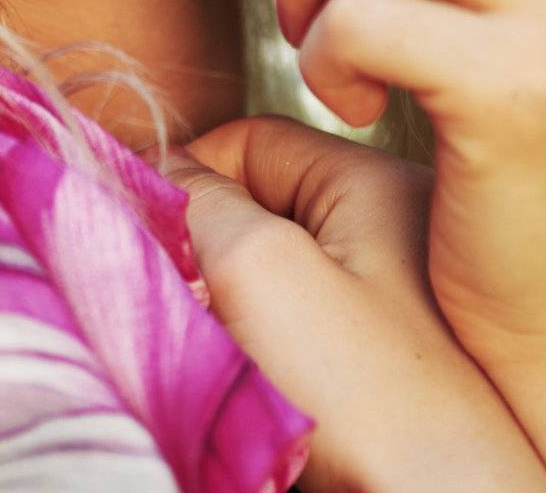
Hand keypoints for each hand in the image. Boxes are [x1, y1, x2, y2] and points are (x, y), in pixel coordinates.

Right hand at [156, 116, 545, 491]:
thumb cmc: (377, 406)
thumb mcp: (260, 267)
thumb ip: (196, 200)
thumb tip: (151, 177)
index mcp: (372, 182)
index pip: (245, 139)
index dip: (186, 178)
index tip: (153, 236)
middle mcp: (389, 233)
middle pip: (253, 209)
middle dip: (204, 252)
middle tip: (189, 306)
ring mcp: (393, 309)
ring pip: (265, 278)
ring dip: (227, 313)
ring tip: (228, 361)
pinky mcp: (390, 376)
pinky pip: (295, 338)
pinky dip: (260, 361)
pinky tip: (260, 399)